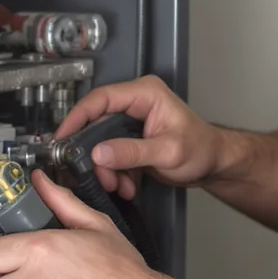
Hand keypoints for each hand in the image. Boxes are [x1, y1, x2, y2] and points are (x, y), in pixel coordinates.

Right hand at [54, 75, 223, 199]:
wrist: (214, 164)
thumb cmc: (202, 148)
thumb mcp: (167, 152)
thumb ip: (132, 152)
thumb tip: (99, 153)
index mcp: (145, 94)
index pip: (101, 99)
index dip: (78, 117)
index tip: (63, 136)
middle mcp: (136, 103)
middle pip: (97, 123)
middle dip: (94, 153)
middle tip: (94, 173)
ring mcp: (132, 121)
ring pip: (102, 142)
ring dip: (106, 168)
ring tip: (117, 185)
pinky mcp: (131, 139)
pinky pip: (112, 154)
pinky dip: (116, 172)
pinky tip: (126, 185)